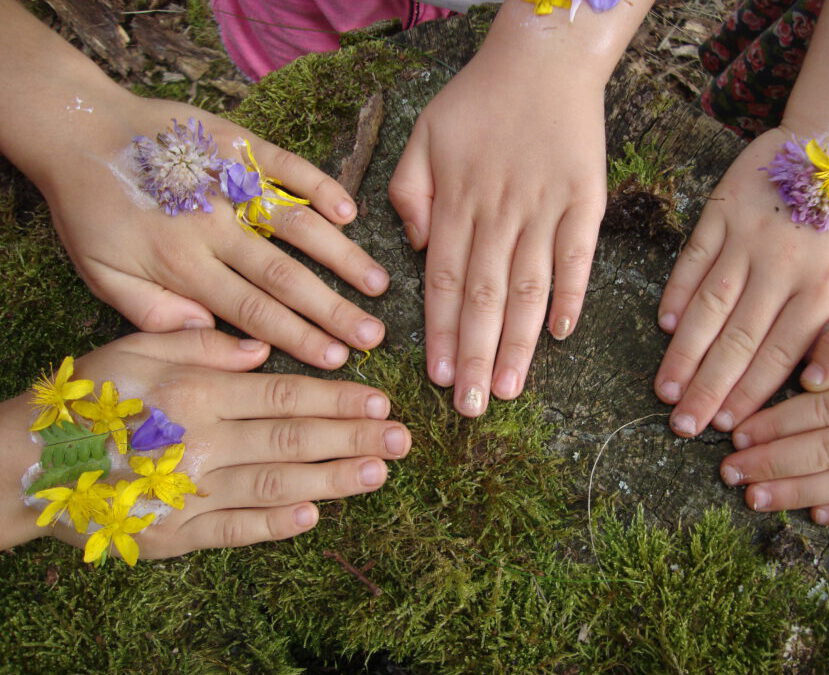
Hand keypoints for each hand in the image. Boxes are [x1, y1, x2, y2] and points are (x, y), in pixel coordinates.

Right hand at [2, 330, 410, 556]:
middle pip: (293, 439)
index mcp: (198, 392)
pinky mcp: (176, 533)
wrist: (29, 463)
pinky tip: (314, 517)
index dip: (338, 399)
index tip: (381, 401)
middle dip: (353, 439)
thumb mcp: (138, 346)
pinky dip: (276, 525)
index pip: (285, 395)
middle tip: (401, 439)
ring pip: (276, 485)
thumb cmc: (90, 399)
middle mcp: (201, 441)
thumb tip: (261, 348)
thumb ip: (203, 345)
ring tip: (378, 473)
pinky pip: (235, 530)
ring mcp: (190, 491)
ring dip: (332, 480)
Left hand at [33, 91, 389, 369]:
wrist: (75, 130)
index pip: (250, 311)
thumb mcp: (100, 274)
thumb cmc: (90, 211)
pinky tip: (348, 213)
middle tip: (373, 335)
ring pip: (293, 224)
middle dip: (332, 309)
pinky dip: (318, 187)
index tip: (336, 359)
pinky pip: (284, 166)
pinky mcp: (236, 145)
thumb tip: (209, 331)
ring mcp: (228, 183)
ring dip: (340, 256)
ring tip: (377, 284)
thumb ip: (151, 311)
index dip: (297, 337)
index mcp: (180, 265)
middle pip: (282, 275)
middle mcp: (211, 227)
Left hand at [389, 49, 607, 415]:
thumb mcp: (421, 136)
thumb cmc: (478, 101)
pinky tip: (561, 334)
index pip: (445, 283)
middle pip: (485, 297)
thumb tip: (418, 251)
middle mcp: (500, 214)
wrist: (544, 60)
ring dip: (518, 342)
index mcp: (457, 203)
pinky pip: (578, 257)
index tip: (438, 379)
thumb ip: (409, 194)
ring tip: (509, 388)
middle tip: (472, 407)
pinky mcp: (586, 201)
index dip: (442, 334)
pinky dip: (571, 295)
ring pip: (529, 288)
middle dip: (477, 356)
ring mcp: (545, 209)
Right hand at [655, 128, 828, 436]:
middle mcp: (782, 267)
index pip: (780, 354)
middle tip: (683, 424)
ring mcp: (747, 239)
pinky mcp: (721, 214)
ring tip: (665, 389)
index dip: (750, 394)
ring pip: (709, 307)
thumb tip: (815, 375)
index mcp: (825, 288)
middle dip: (708, 388)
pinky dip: (676, 294)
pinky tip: (665, 328)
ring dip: (684, 353)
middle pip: (738, 340)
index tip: (726, 426)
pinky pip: (693, 260)